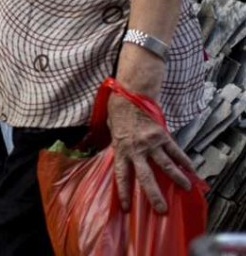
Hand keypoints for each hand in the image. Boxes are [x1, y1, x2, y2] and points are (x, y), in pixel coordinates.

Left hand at [107, 93, 192, 212]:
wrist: (129, 96)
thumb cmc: (118, 115)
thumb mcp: (112, 133)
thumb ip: (119, 149)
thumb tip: (122, 161)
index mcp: (121, 150)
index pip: (121, 176)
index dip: (124, 192)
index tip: (127, 207)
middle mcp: (136, 149)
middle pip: (146, 177)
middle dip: (154, 195)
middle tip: (162, 209)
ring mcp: (150, 143)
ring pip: (166, 166)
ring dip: (177, 179)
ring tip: (186, 188)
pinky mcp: (162, 135)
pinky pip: (175, 151)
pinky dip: (185, 161)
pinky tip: (192, 169)